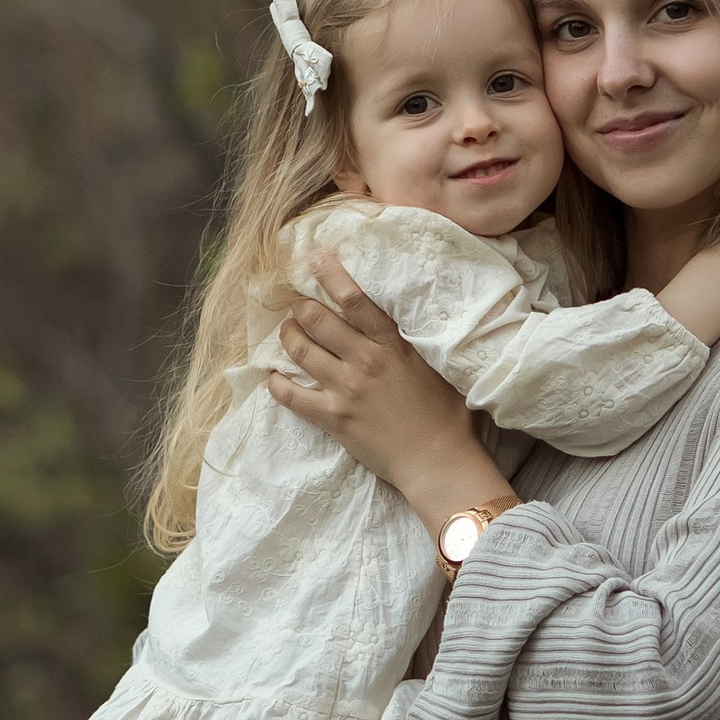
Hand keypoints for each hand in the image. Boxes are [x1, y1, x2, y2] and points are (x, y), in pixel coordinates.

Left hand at [265, 260, 503, 540]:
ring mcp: (345, 389)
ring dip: (287, 335)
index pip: (354, 300)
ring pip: (300, 350)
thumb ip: (412, 342)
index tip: (314, 258)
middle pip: (317, 319)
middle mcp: (364, 361)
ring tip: (286, 330)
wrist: (437, 461)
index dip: (330, 275)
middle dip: (300, 306)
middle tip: (296, 303)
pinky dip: (277, 383)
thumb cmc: (447, 415)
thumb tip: (404, 320)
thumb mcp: (435, 366)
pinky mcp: (333, 418)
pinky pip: (291, 395)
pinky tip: (272, 375)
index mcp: (391, 344)